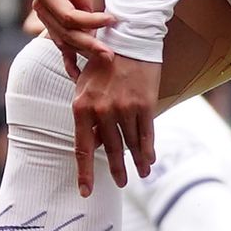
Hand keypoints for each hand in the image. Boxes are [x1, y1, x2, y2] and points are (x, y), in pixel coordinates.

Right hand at [29, 0, 107, 72]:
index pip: (67, 14)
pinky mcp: (55, 21)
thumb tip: (84, 12)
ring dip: (83, 52)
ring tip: (104, 59)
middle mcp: (41, 4)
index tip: (111, 20)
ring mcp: (46, 15)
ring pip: (64, 39)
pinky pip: (60, 42)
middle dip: (88, 43)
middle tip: (109, 53)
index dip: (89, 21)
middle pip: (65, 31)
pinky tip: (76, 74)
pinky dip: (68, 59)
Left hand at [70, 50, 160, 192]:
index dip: (85, 172)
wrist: (129, 39)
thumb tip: (91, 142)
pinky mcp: (144, 105)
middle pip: (109, 149)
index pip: (82, 148)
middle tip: (120, 183)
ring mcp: (124, 108)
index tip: (85, 191)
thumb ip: (86, 114)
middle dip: (116, 170)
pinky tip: (149, 161)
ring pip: (130, 144)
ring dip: (136, 162)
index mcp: (81, 106)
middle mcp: (102, 111)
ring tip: (140, 174)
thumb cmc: (104, 62)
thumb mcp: (85, 85)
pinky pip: (146, 134)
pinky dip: (148, 150)